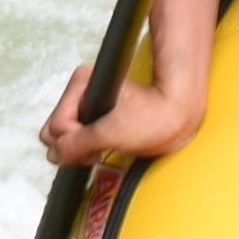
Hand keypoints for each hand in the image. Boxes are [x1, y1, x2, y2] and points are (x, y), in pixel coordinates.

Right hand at [40, 55, 201, 166]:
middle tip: (99, 151)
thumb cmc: (157, 115)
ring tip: (106, 149)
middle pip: (57, 131)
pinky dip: (90, 147)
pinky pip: (81, 138)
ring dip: (83, 149)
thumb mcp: (112, 133)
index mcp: (82, 84)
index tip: (94, 146)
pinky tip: (107, 148)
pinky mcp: (100, 117)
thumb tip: (55, 154)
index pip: (55, 125)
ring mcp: (91, 105)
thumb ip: (78, 144)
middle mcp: (83, 92)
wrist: (183, 115)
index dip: (73, 141)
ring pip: (69, 137)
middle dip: (74, 147)